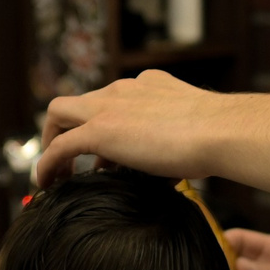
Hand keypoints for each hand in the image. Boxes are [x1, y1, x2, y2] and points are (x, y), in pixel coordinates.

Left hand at [34, 71, 220, 186]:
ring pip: (60, 112)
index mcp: (147, 87)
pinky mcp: (100, 130)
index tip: (106, 154)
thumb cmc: (219, 137)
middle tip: (70, 159)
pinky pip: (60, 145)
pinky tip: (47, 183)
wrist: (222, 130)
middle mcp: (123, 90)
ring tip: (58, 173)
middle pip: (79, 102)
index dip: (104, 125)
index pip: (113, 100)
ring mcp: (109, 106)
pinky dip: (48, 163)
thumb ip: (175, 143)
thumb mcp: (192, 133)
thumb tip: (172, 170)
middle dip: (68, 127)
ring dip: (53, 141)